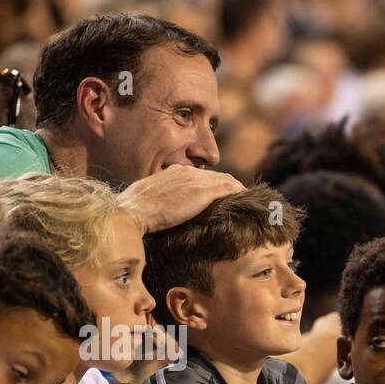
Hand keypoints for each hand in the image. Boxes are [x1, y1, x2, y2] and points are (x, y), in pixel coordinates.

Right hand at [120, 166, 242, 233]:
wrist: (134, 210)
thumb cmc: (138, 210)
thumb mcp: (153, 199)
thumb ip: (166, 199)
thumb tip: (171, 211)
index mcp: (175, 172)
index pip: (203, 176)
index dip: (216, 186)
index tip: (225, 196)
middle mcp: (187, 172)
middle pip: (218, 177)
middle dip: (231, 187)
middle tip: (244, 199)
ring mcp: (195, 180)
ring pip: (226, 180)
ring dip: (238, 190)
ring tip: (250, 201)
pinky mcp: (202, 191)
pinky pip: (228, 188)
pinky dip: (240, 192)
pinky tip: (247, 200)